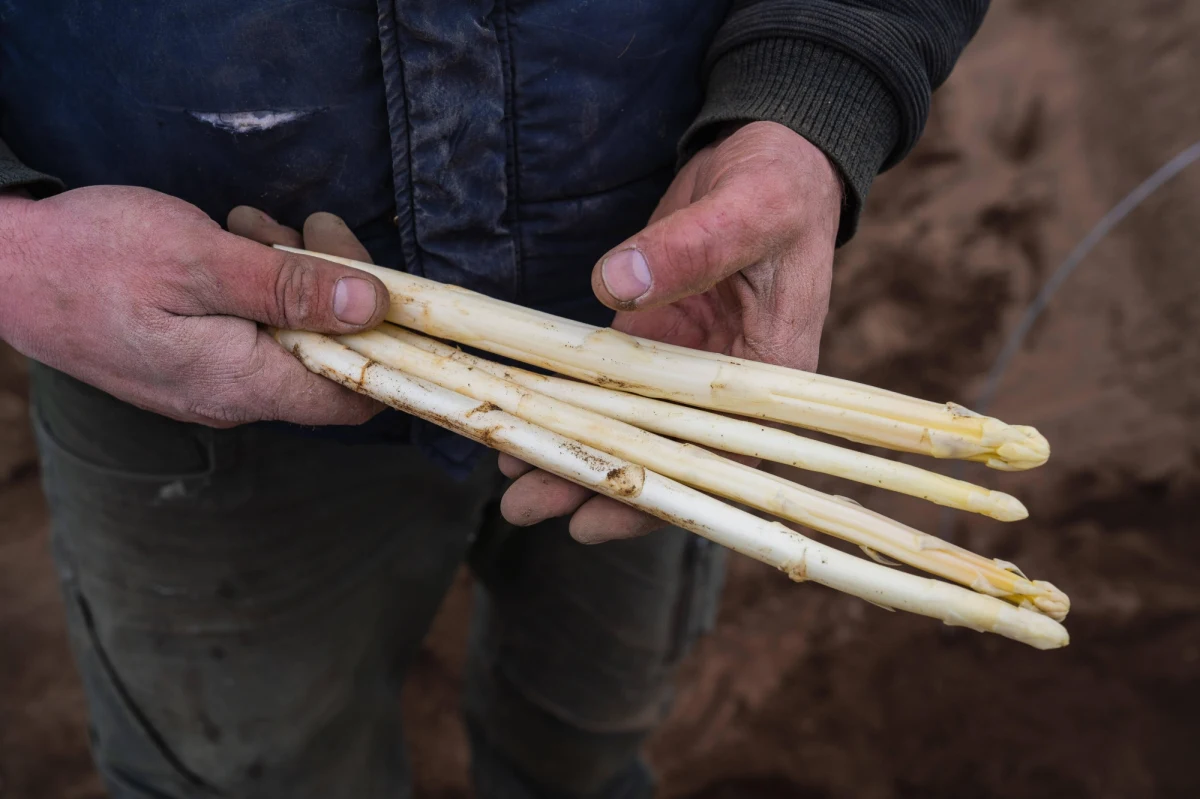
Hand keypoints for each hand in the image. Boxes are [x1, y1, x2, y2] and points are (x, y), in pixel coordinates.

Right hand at [0, 186, 389, 426]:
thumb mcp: (201, 260)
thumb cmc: (91, 258)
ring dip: (293, 274)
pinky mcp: (193, 356)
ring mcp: (212, 378)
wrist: (1, 266)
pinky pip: (253, 326)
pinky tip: (234, 241)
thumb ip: (290, 289)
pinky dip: (258, 280)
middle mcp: (234, 394)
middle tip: (308, 230)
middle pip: (328, 355)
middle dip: (334, 288)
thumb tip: (372, 307)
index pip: (355, 395)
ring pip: (291, 332)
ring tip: (252, 228)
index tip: (382, 283)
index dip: (386, 343)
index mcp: (243, 383)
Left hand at [499, 121, 841, 542]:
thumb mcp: (749, 209)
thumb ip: (691, 246)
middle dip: (590, 484)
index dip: (655, 499)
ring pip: (627, 426)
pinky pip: (609, 386)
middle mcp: (727, 388)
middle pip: (659, 456)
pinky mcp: (655, 338)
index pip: (716, 462)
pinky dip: (571, 404)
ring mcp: (686, 366)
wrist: (772, 156)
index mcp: (771, 376)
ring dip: (570, 451)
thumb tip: (615, 283)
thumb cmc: (779, 185)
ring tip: (510, 476)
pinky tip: (524, 422)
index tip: (592, 519)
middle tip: (522, 505)